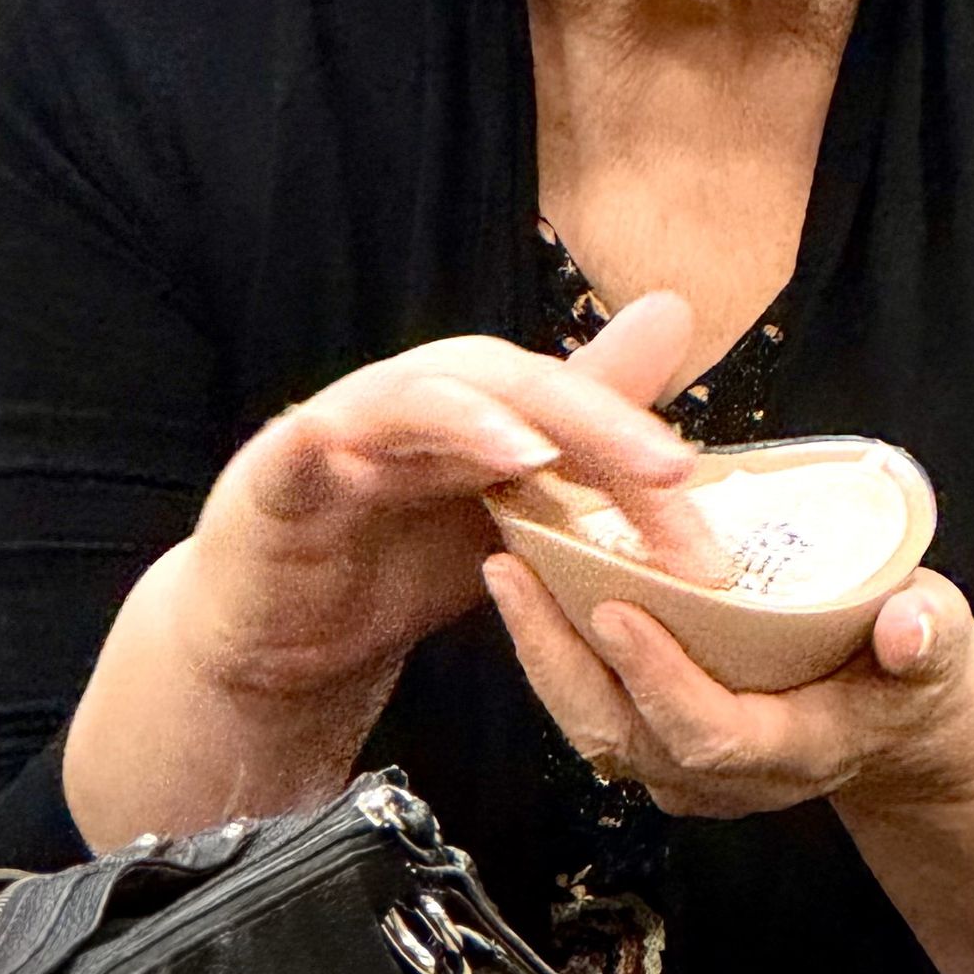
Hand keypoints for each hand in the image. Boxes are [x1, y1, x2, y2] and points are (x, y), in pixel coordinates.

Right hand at [159, 297, 718, 715]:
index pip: (569, 407)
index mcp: (476, 411)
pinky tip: (349, 447)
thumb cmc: (392, 558)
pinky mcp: (275, 481)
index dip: (634, 441)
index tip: (698, 491)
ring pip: (410, 401)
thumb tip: (673, 335)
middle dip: (589, 419)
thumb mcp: (504, 518)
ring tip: (533, 454)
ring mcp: (342, 435)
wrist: (276, 638)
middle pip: (506, 384)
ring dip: (471, 419)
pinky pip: (301, 449)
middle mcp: (416, 403)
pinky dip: (324, 441)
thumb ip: (585, 449)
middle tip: (663, 467)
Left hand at [480, 554, 973, 820]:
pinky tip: (534, 586)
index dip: (661, 680)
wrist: (901, 726)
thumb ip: (930, 634)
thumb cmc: (913, 678)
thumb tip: (912, 621)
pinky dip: (557, 653)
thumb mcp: (940, 651)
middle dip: (560, 659)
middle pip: (623, 735)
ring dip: (543, 652)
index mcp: (794, 749)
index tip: (617, 611)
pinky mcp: (662, 739)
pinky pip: (595, 707)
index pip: (710, 734)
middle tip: (516, 571)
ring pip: (594, 725)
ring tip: (507, 567)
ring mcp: (687, 764)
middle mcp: (727, 772)